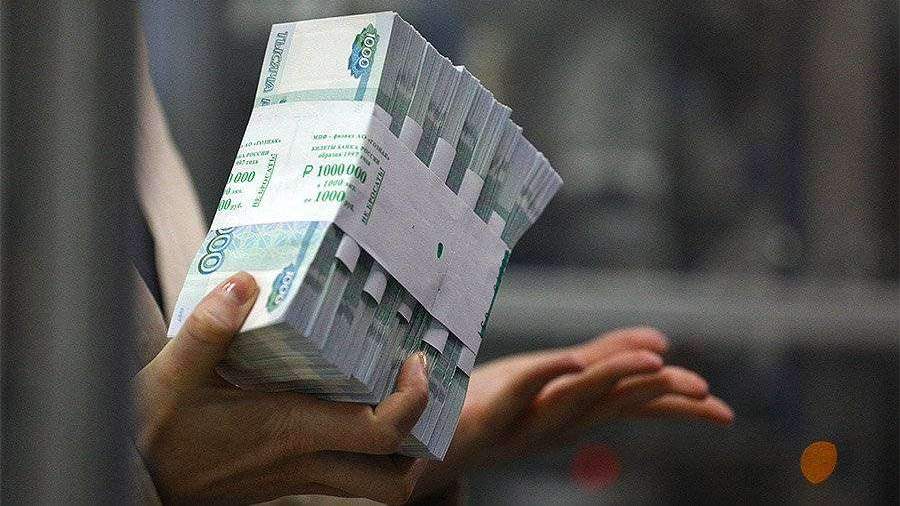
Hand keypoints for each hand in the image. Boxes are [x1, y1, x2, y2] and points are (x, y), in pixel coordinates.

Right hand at [134, 272, 429, 504]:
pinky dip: (369, 450)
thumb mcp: (173, 374)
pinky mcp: (290, 477)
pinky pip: (348, 474)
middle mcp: (304, 459)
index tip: (417, 362)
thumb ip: (209, 329)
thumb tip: (244, 283)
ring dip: (400, 450)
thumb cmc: (157, 429)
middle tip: (420, 385)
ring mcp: (300, 474)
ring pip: (374, 483)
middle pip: (393, 478)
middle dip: (423, 437)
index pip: (379, 433)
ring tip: (400, 397)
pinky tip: (356, 405)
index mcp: (289, 429)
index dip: (413, 401)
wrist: (137, 475)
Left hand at [412, 327, 733, 497]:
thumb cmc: (497, 398)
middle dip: (658, 396)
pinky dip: (549, 375)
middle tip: (705, 394)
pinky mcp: (489, 412)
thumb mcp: (556, 372)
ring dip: (615, 379)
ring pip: (576, 398)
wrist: (429, 434)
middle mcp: (556, 421)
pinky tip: (573, 359)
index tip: (722, 411)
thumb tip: (660, 341)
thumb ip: (605, 356)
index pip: (634, 406)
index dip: (677, 406)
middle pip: (614, 404)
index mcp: (576, 411)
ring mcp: (523, 419)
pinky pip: (522, 389)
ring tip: (657, 365)